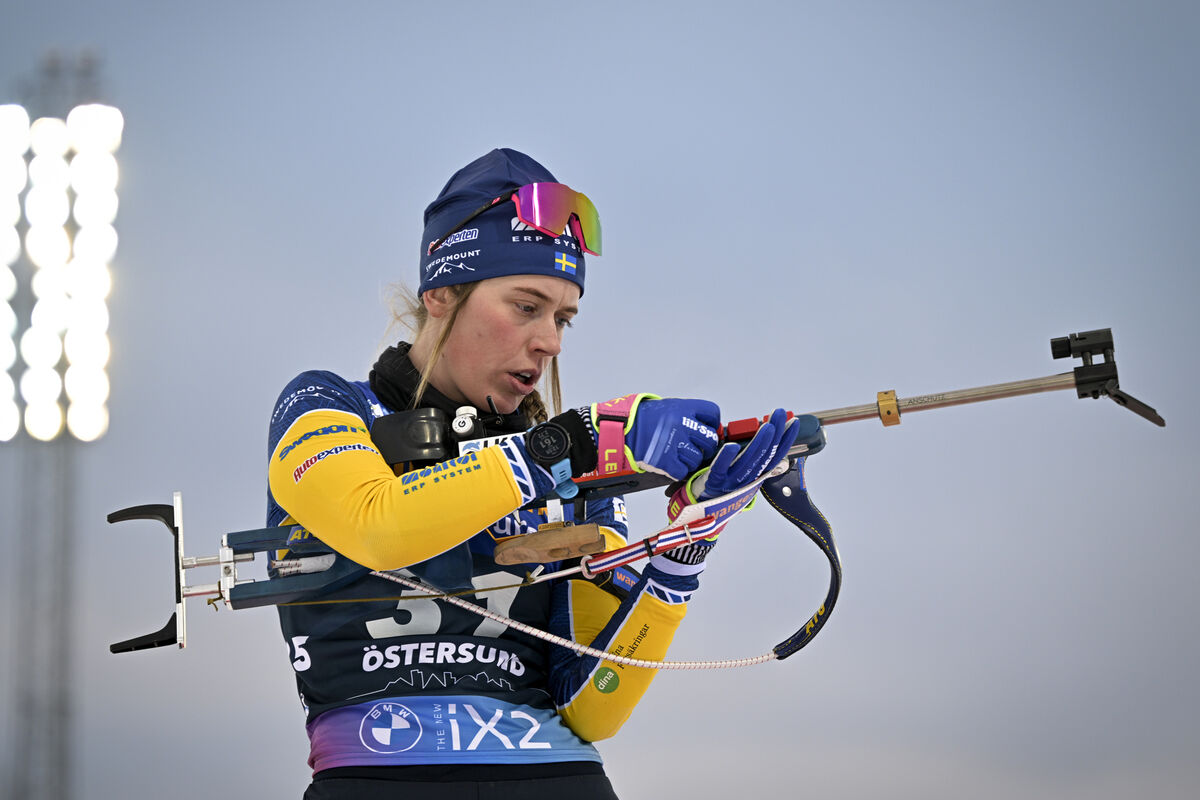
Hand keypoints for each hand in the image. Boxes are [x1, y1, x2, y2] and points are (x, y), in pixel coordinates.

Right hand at [591, 394, 719, 481]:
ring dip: (689, 460)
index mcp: (684, 408)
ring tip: (678, 456)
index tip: (707, 429)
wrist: (620, 430)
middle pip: (710, 439)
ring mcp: (675, 443)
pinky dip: (677, 471)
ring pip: (697, 458)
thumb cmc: (642, 419)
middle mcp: (682, 424)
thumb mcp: (667, 407)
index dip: (712, 423)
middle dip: (704, 446)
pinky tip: (670, 464)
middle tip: (694, 448)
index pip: (713, 413)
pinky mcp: (666, 461)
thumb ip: (687, 414)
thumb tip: (705, 426)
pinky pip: (683, 471)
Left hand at [690, 408, 800, 501]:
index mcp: (756, 473)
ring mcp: (732, 480)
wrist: (706, 503)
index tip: (792, 422)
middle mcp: (747, 477)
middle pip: (765, 454)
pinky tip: (732, 446)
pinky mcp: (715, 480)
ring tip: (767, 426)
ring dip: (759, 443)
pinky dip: (727, 457)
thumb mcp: (744, 468)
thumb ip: (754, 453)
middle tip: (779, 415)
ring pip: (748, 461)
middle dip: (775, 433)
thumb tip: (767, 431)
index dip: (786, 439)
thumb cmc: (725, 483)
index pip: (775, 455)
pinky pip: (721, 468)